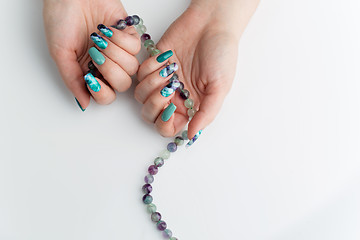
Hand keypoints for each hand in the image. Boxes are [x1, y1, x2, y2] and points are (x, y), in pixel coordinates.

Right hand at [43, 0, 140, 109]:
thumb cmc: (61, 19)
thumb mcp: (61, 53)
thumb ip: (73, 80)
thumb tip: (83, 105)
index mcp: (90, 72)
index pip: (106, 97)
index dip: (103, 92)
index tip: (91, 78)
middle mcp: (107, 65)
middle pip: (123, 84)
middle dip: (110, 68)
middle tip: (95, 52)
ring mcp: (119, 52)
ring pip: (132, 67)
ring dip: (114, 52)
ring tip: (98, 37)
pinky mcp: (129, 36)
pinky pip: (136, 48)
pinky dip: (120, 39)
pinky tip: (107, 29)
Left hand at [135, 0, 258, 138]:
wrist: (212, 23)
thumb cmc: (221, 54)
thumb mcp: (220, 87)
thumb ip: (206, 114)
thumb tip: (191, 136)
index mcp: (190, 106)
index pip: (167, 128)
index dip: (163, 123)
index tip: (170, 110)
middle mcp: (174, 96)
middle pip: (149, 114)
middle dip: (155, 103)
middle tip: (169, 87)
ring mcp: (162, 80)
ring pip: (141, 95)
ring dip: (152, 82)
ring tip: (170, 69)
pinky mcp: (154, 63)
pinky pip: (140, 73)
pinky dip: (150, 67)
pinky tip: (166, 58)